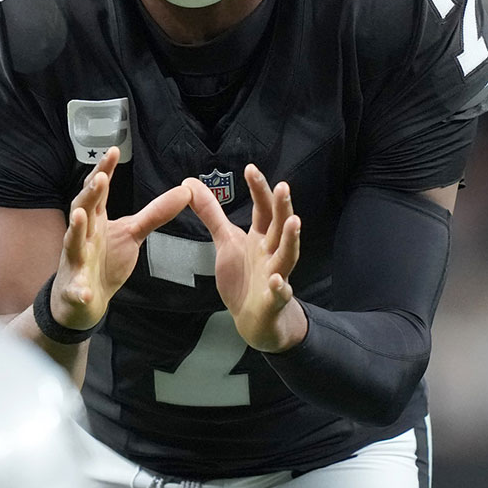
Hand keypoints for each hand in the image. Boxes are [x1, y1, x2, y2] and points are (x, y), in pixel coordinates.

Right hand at [50, 146, 191, 330]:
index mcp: (96, 220)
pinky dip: (78, 291)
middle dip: (90, 194)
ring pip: (72, 242)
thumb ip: (155, 213)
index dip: (104, 171)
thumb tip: (184, 191)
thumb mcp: (132, 233)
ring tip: (80, 216)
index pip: (99, 192)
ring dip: (76, 229)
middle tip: (99, 179)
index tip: (112, 151)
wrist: (81, 299)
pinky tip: (83, 292)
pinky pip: (76, 290)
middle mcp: (83, 235)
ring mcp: (76, 260)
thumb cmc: (105, 259)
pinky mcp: (74, 288)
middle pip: (83, 209)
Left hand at [187, 164, 305, 351]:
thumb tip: (192, 185)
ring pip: (287, 255)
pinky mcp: (273, 300)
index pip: (263, 209)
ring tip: (295, 222)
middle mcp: (272, 252)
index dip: (258, 189)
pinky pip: (279, 293)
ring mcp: (276, 275)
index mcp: (262, 237)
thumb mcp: (226, 241)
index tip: (250, 169)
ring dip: (292, 239)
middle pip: (280, 226)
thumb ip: (212, 213)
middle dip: (283, 207)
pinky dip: (280, 288)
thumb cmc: (244, 276)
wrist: (254, 318)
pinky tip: (277, 281)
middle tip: (284, 187)